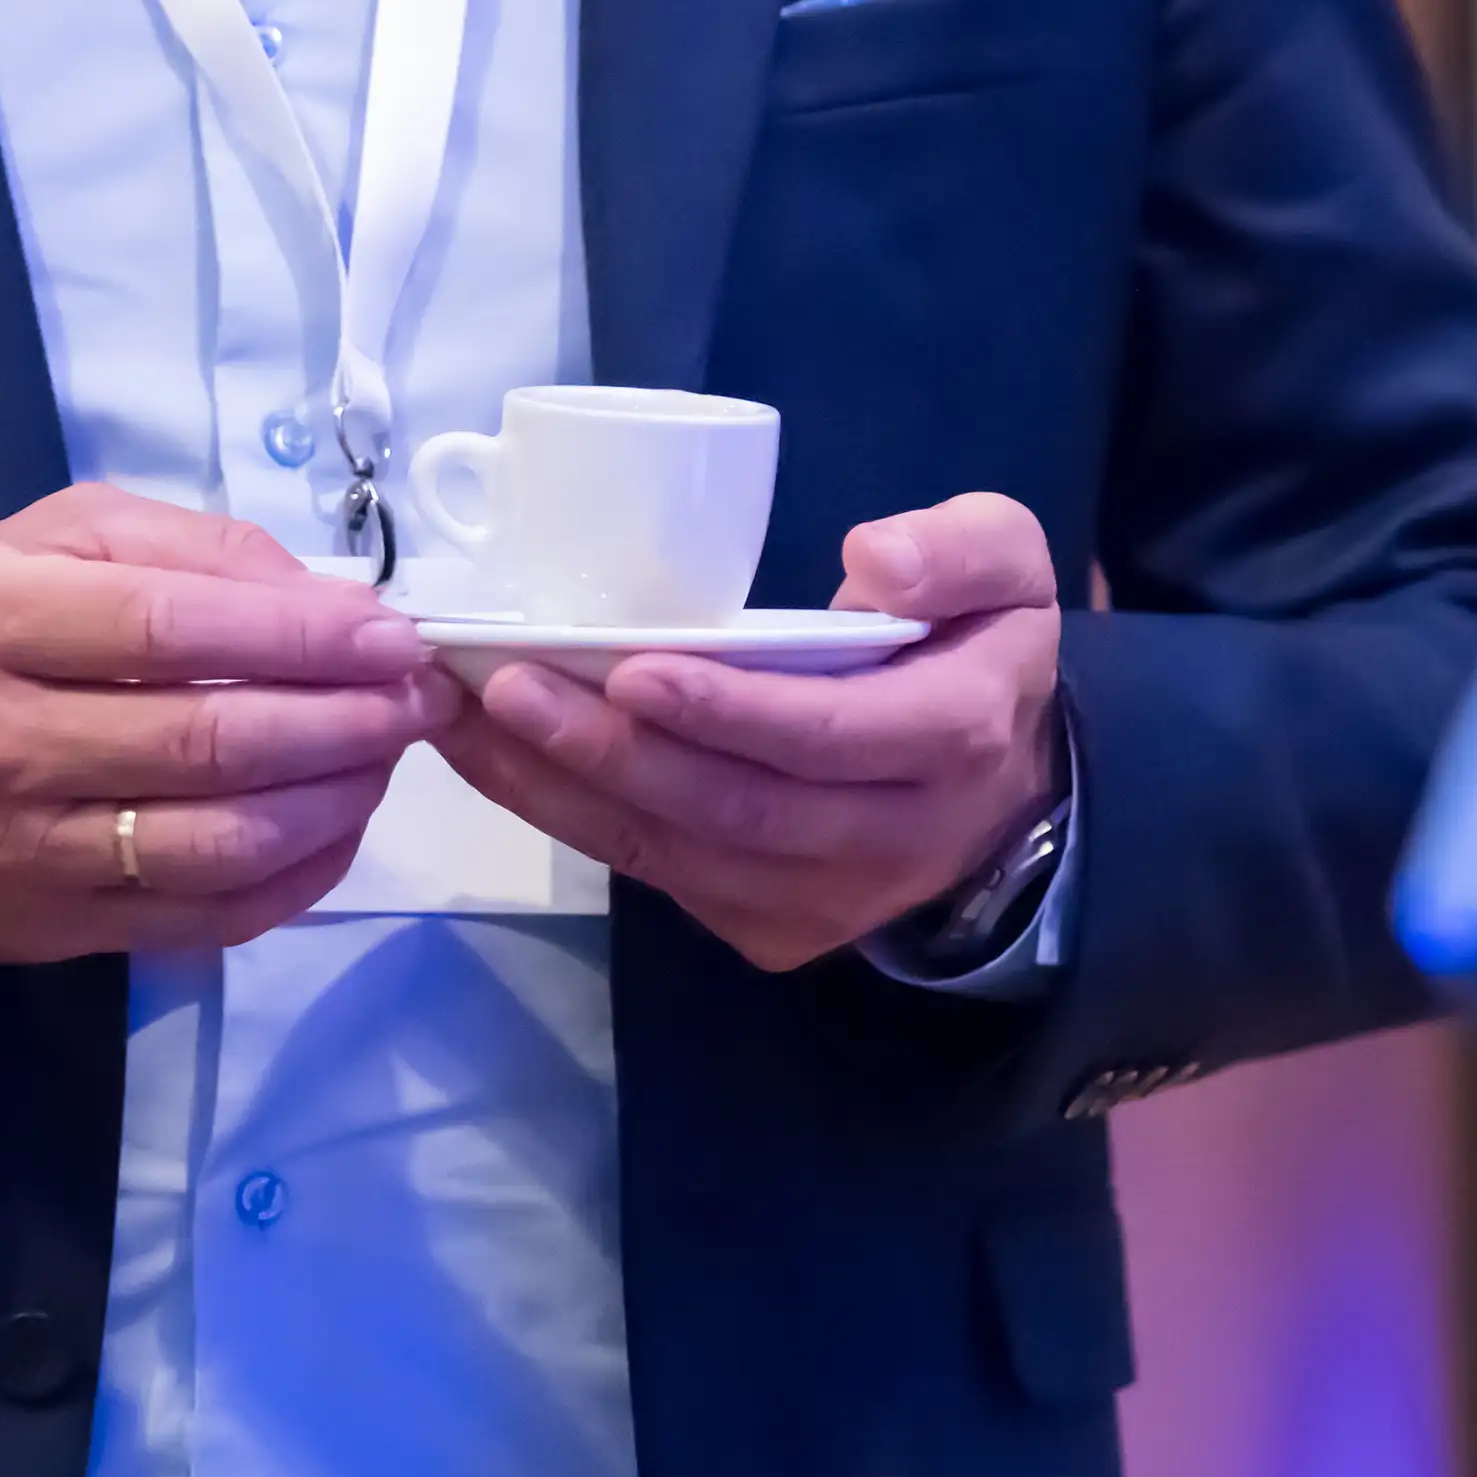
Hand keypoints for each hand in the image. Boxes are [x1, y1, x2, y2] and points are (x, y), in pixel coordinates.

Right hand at [0, 484, 448, 962]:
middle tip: (417, 696)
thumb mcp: (44, 542)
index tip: (391, 634)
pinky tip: (340, 826)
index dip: (303, 636)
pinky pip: (212, 917)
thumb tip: (324, 597)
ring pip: (223, 843)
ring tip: (388, 756)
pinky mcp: (59, 931)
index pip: (175, 630)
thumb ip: (184, 549)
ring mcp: (31, 852)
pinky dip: (301, 877)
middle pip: (213, 744)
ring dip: (337, 801)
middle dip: (345, 720)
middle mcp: (3, 741)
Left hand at [432, 490, 1064, 972]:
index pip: (828, 735)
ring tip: (466, 720)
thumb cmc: (978, 651)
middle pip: (733, 806)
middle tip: (502, 685)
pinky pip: (658, 875)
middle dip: (610, 752)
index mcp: (950, 740)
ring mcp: (822, 901)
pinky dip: (569, 819)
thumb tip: (870, 562)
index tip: (630, 670)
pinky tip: (498, 761)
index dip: (729, 710)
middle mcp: (886, 841)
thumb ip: (961, 547)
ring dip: (559, 790)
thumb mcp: (1011, 570)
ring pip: (678, 852)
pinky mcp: (767, 929)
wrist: (1003, 795)